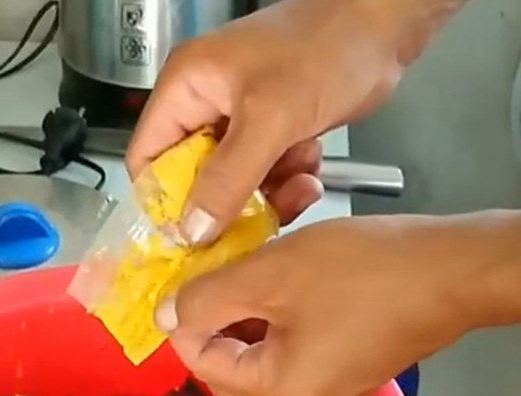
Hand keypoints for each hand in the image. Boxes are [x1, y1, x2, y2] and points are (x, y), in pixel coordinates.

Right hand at [127, 0, 460, 241]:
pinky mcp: (269, 133)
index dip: (164, 201)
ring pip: (231, 186)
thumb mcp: (271, 117)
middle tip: (253, 217)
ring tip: (296, 183)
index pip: (148, 159)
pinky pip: (262, 178)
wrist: (384, 25)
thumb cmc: (326, 46)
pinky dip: (286, 182)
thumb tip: (193, 230)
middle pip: (191, 180)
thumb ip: (228, 178)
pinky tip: (308, 166)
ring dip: (264, 195)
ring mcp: (238, 122)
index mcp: (185, 88)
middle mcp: (205, 106)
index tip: (191, 233)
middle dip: (226, 202)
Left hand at [156, 214, 518, 395]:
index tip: (183, 280)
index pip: (205, 364)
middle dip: (217, 317)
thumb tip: (163, 317)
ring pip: (265, 353)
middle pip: (233, 364)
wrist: (455, 269)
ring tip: (250, 269)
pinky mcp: (352, 372)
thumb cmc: (362, 272)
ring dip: (249, 312)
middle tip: (217, 271)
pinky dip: (281, 318)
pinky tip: (285, 283)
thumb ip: (207, 298)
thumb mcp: (270, 275)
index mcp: (281, 391)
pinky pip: (296, 350)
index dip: (185, 322)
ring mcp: (332, 392)